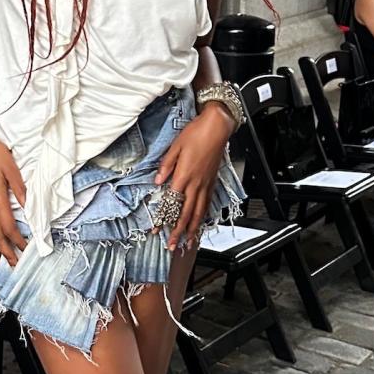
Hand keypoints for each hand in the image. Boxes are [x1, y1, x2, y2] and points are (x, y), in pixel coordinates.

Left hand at [153, 105, 233, 252]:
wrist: (217, 127)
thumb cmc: (196, 133)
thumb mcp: (175, 147)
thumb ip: (166, 166)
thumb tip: (157, 181)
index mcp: (184, 176)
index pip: (172, 203)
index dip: (163, 219)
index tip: (156, 230)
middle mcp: (196, 184)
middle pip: (186, 214)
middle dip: (178, 232)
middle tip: (172, 246)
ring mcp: (206, 184)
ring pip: (199, 212)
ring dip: (192, 229)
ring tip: (188, 242)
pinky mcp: (212, 182)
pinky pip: (207, 204)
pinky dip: (203, 217)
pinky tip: (200, 223)